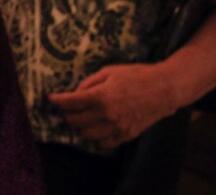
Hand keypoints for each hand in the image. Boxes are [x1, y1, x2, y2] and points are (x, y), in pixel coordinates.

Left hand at [46, 64, 179, 149]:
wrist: (165, 89)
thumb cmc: (137, 75)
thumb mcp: (109, 71)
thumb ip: (89, 83)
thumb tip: (76, 93)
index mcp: (101, 97)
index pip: (71, 103)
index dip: (57, 101)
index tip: (51, 98)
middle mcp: (107, 115)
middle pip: (76, 121)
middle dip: (66, 114)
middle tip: (64, 109)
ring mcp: (117, 127)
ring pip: (87, 135)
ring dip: (78, 128)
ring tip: (77, 120)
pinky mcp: (127, 135)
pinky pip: (104, 143)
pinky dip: (95, 138)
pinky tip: (94, 130)